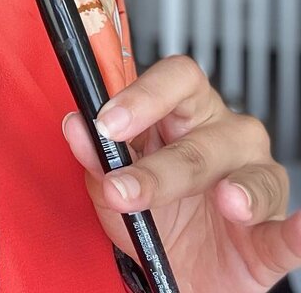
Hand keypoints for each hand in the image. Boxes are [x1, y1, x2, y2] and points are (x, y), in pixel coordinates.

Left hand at [62, 54, 300, 290]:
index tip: (106, 122)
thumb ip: (96, 156)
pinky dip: (298, 227)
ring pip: (246, 173)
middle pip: (201, 135)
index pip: (176, 78)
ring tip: (224, 200)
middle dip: (158, 165)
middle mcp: (224, 135)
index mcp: (184, 113)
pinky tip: (294, 225)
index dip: (143, 94)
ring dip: (235, 190)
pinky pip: (291, 227)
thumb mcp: (112, 186)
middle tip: (121, 188)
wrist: (182, 274)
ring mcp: (253, 179)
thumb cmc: (153, 213)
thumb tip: (74, 125)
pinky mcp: (273, 231)